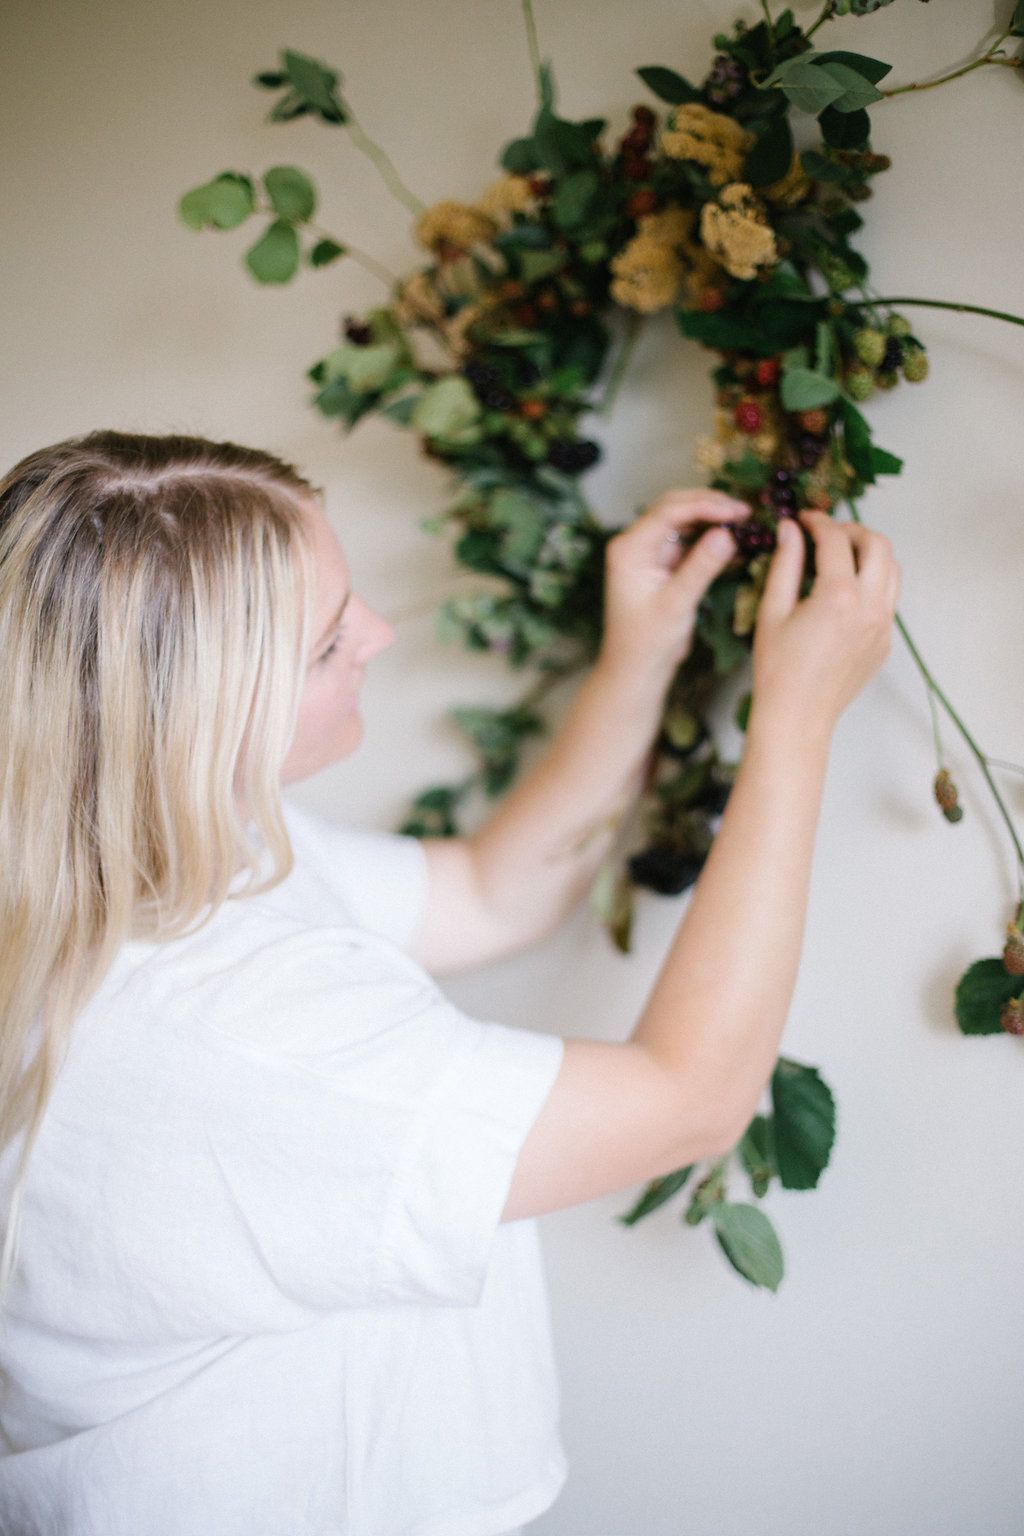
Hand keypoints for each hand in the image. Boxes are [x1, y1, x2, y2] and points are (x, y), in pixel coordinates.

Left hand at [596, 487, 749, 688]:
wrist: (636, 669)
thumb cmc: (647, 642)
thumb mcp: (676, 604)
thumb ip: (700, 568)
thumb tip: (727, 534)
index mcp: (629, 549)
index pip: (668, 512)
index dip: (705, 506)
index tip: (737, 510)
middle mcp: (636, 544)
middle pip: (675, 508)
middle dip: (710, 505)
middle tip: (745, 510)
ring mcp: (650, 553)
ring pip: (684, 522)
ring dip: (713, 520)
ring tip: (745, 522)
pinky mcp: (664, 565)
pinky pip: (690, 543)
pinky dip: (711, 541)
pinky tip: (737, 544)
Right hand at [750, 509, 900, 741]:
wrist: (798, 716)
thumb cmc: (777, 669)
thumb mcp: (772, 612)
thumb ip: (784, 565)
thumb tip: (790, 530)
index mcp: (838, 597)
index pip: (835, 540)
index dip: (818, 522)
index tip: (804, 519)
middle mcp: (869, 608)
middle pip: (879, 545)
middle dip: (853, 530)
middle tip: (828, 533)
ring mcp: (883, 626)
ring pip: (892, 569)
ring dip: (870, 554)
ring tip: (841, 557)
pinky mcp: (885, 641)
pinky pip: (888, 598)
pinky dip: (872, 582)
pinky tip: (844, 591)